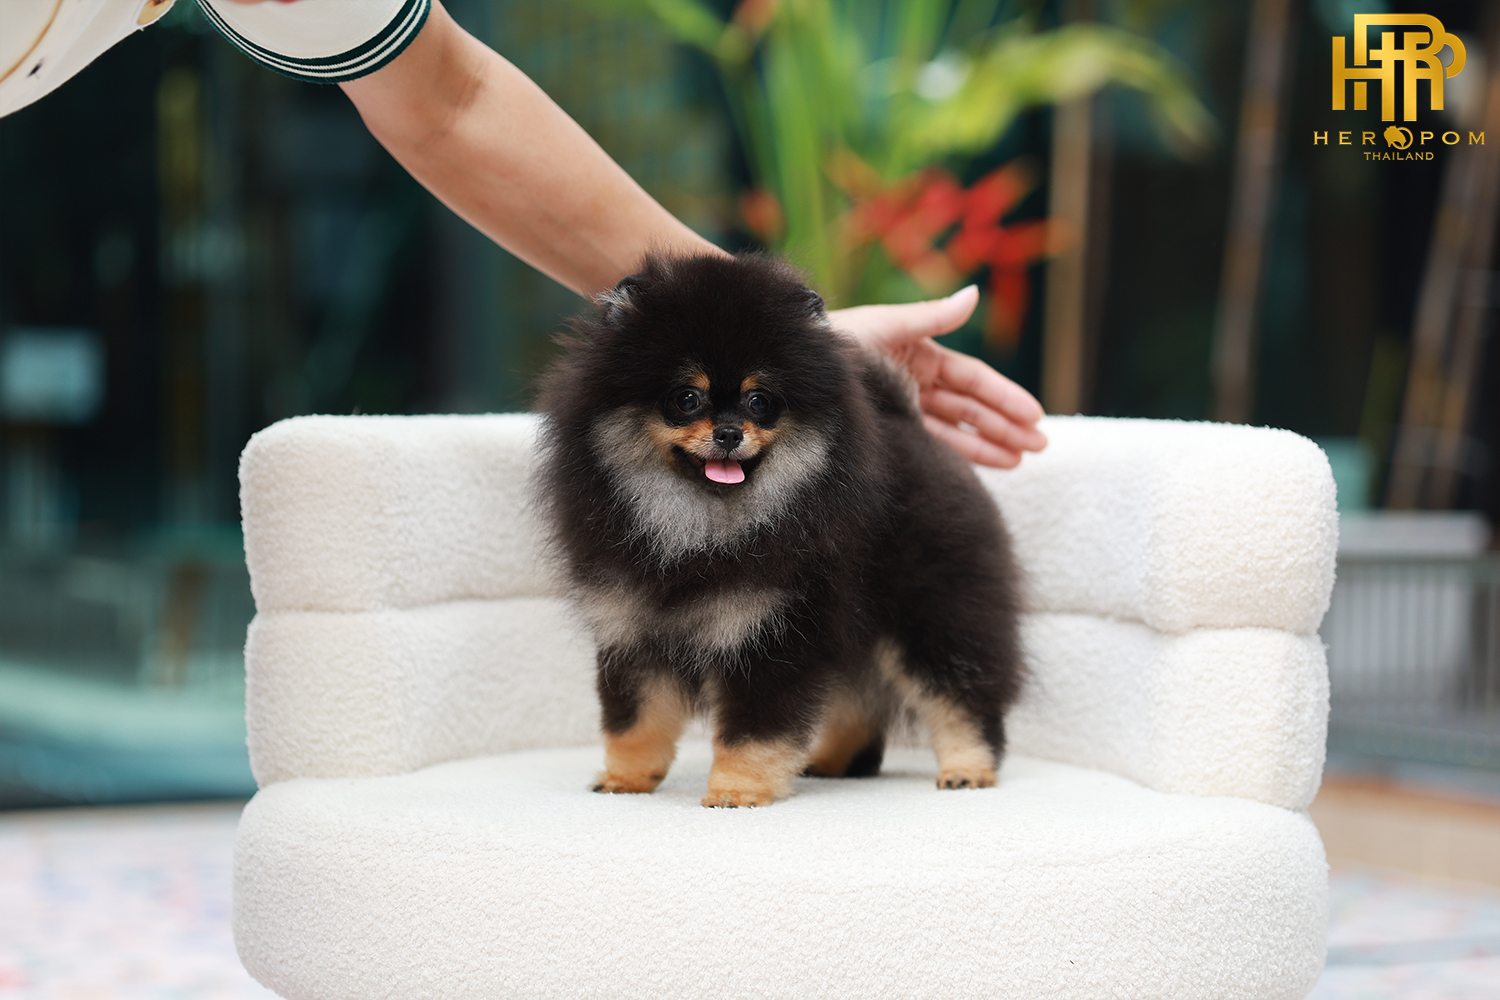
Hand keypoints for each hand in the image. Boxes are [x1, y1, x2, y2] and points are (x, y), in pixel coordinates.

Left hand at [829, 286, 1047, 468]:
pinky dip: (959, 453)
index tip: (1033, 416)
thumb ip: (933, 316)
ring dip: (990, 444)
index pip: (972, 379)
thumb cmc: (838, 340)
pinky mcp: (889, 429)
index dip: (1004, 397)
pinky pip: (930, 443)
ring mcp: (903, 408)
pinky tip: (985, 466)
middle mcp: (915, 382)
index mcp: (918, 353)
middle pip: (970, 407)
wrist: (796, 372)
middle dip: (1006, 425)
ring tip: (1021, 460)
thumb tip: (975, 294)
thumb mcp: (889, 325)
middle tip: (1040, 445)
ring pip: (956, 429)